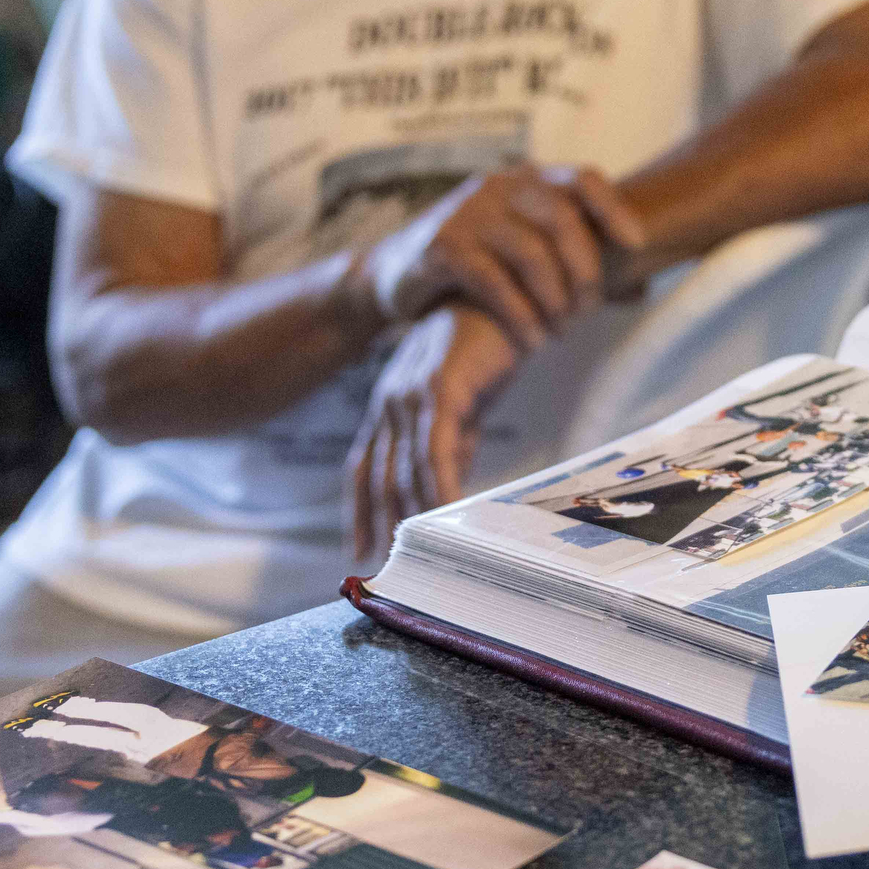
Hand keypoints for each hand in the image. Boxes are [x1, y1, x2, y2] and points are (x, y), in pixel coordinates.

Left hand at [346, 304, 521, 565]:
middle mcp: (390, 402)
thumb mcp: (464, 406)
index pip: (364, 468)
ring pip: (405, 469)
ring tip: (421, 556)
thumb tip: (446, 488)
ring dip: (412, 516)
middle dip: (381, 526)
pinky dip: (437, 486)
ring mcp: (410, 395)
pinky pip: (434, 450)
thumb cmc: (488, 349)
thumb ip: (452, 444)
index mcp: (390, 406)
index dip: (359, 511)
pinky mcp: (439, 389)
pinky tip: (445, 514)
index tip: (358, 550)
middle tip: (389, 570)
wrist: (509, 298)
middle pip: (379, 477)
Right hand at [360, 166, 645, 349]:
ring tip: (562, 331)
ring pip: (530, 251)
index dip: (614, 209)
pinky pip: (493, 281)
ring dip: (555, 298)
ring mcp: (469, 213)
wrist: (398, 273)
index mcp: (529, 180)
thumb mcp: (528, 254)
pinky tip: (533, 340)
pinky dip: (521, 315)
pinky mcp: (443, 246)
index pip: (583, 178)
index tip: (637, 245)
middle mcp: (501, 186)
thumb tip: (642, 289)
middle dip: (585, 270)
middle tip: (589, 311)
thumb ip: (580, 266)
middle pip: (562, 218)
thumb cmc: (480, 264)